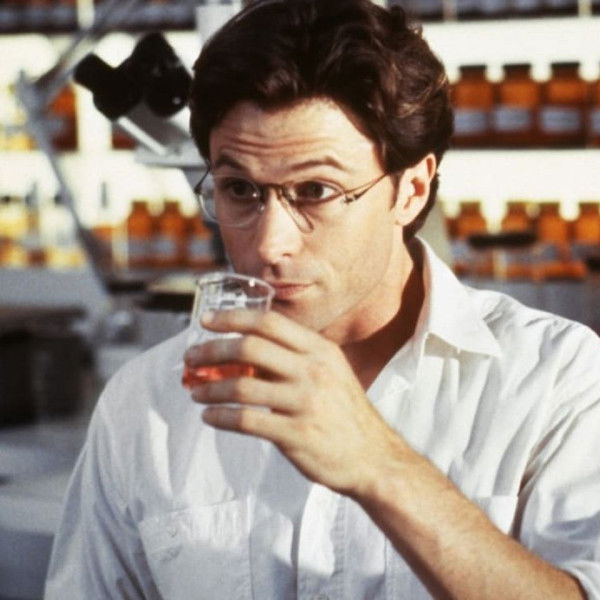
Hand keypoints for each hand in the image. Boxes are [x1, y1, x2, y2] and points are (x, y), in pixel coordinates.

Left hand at [183, 309, 406, 496]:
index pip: (269, 323)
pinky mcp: (296, 434)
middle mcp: (313, 371)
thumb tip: (248, 346)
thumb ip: (296, 356)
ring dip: (210, 387)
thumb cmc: (344, 412)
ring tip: (195, 391)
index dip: (233, 318)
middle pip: (250, 348)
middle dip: (213, 350)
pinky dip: (220, 417)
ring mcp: (305, 402)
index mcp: (320, 350)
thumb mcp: (331, 371)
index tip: (206, 320)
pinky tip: (209, 416)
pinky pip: (246, 421)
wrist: (373, 457)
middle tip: (192, 357)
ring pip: (242, 386)